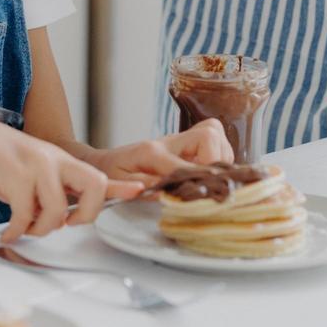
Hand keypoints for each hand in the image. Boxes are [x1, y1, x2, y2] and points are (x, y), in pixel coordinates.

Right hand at [0, 114, 142, 240]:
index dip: (120, 186)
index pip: (99, 174)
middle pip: (95, 187)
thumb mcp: (31, 169)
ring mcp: (37, 167)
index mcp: (61, 160)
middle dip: (87, 216)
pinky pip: (24, 215)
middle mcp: (55, 161)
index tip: (140, 190)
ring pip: (57, 211)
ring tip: (25, 227)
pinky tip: (7, 232)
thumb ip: (50, 188)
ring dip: (40, 228)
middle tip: (65, 225)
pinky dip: (15, 230)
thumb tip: (64, 216)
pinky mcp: (15, 177)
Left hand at [87, 120, 234, 182]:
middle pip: (208, 133)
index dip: (199, 178)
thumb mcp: (119, 184)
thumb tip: (166, 192)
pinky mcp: (186, 144)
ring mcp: (179, 140)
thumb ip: (142, 188)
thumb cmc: (111, 174)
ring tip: (211, 178)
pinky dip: (220, 157)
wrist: (104, 162)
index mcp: (152, 152)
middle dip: (218, 158)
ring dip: (221, 158)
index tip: (206, 193)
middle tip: (211, 181)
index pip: (183, 163)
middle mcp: (169, 141)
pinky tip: (210, 173)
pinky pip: (215, 140)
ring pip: (215, 134)